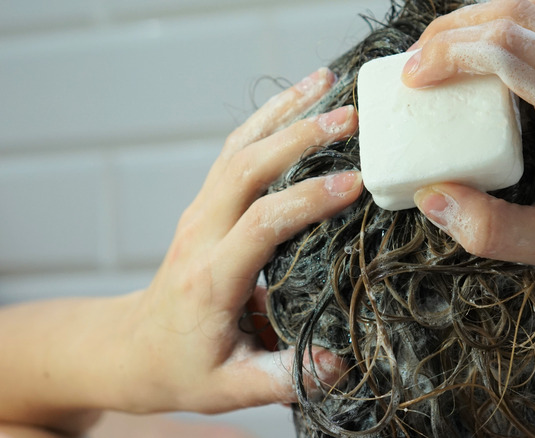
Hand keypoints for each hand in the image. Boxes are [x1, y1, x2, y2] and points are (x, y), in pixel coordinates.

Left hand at [117, 67, 360, 413]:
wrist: (132, 349)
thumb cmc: (181, 368)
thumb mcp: (229, 388)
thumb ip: (282, 378)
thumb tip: (337, 366)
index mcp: (210, 278)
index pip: (260, 225)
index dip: (307, 200)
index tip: (355, 184)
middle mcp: (201, 235)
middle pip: (246, 168)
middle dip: (299, 137)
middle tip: (350, 119)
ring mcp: (200, 213)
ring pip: (238, 147)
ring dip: (283, 112)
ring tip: (327, 84)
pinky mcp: (207, 204)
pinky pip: (236, 150)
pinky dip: (268, 119)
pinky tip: (299, 99)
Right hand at [405, 0, 534, 307]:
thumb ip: (488, 227)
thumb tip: (433, 197)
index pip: (505, 46)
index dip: (448, 53)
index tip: (414, 78)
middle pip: (518, 13)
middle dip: (456, 31)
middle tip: (419, 63)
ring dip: (488, 21)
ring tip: (451, 54)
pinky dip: (522, 27)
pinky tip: (502, 58)